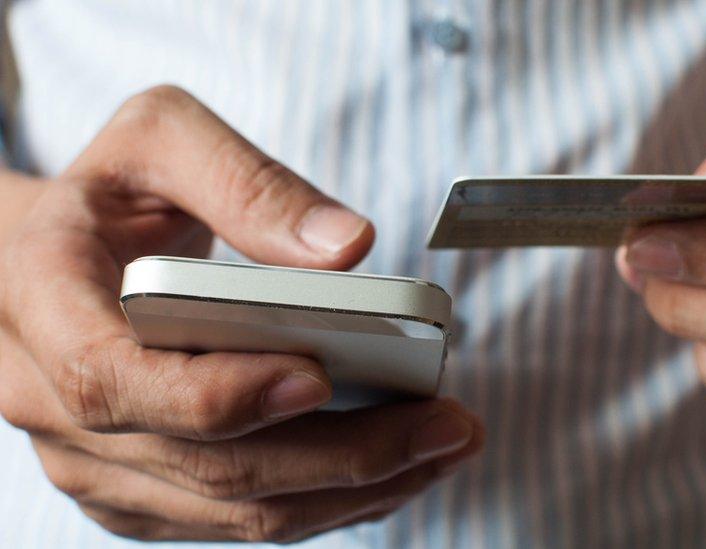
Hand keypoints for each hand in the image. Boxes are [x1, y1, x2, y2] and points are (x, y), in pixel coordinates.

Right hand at [0, 86, 483, 540]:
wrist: (55, 258)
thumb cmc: (109, 196)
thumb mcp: (161, 142)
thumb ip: (247, 182)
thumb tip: (348, 247)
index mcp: (42, 301)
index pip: (115, 379)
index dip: (222, 393)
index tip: (324, 375)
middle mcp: (54, 402)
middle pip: (207, 465)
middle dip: (344, 456)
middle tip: (446, 425)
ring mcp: (96, 460)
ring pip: (234, 511)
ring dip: (353, 491)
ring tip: (444, 447)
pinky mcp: (140, 489)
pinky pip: (237, 519)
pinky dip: (326, 502)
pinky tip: (395, 467)